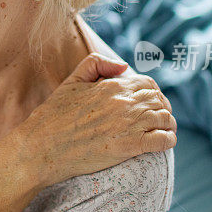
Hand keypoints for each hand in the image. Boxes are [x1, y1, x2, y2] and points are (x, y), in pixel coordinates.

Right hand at [12, 52, 176, 188]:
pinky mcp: (129, 147)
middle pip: (159, 100)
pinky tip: (165, 142)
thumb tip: (123, 65)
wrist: (42, 147)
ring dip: (168, 123)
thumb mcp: (71, 82)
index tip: (153, 101)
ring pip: (164, 119)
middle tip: (162, 116)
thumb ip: (96, 64)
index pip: (147, 83)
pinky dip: (168, 140)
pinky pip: (162, 140)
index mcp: (111, 86)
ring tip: (165, 129)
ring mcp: (128, 125)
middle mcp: (123, 103)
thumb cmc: (52, 117)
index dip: (154, 91)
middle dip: (164, 107)